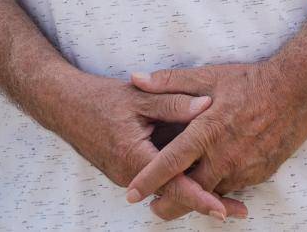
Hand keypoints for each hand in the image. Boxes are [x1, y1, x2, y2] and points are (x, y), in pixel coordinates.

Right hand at [43, 69, 248, 220]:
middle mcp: (130, 174)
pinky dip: (180, 183)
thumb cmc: (102, 99)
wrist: (65, 106)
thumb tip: (208, 105)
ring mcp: (128, 176)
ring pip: (167, 189)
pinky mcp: (128, 172)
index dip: (200, 197)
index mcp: (135, 156)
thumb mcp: (140, 96)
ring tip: (231, 201)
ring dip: (195, 193)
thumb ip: (174, 101)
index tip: (223, 209)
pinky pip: (158, 181)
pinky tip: (202, 179)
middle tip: (241, 211)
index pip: (173, 183)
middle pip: (174, 194)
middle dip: (207, 201)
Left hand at [125, 63, 306, 218]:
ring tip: (178, 194)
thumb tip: (136, 79)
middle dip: (168, 204)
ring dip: (194, 196)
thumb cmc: (251, 81)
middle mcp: (225, 157)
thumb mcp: (209, 76)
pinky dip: (216, 189)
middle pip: (189, 193)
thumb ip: (170, 82)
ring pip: (210, 194)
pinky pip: (231, 188)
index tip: (131, 193)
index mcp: (207, 131)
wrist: (298, 91)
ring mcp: (243, 169)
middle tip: (152, 206)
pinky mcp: (258, 175)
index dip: (148, 180)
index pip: (170, 163)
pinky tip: (209, 181)